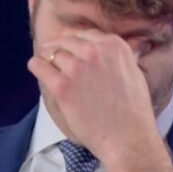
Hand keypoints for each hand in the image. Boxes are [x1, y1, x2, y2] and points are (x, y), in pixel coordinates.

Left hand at [27, 30, 172, 171]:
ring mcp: (76, 68)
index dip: (76, 42)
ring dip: (49, 60)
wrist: (127, 138)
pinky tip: (38, 70)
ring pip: (52, 53)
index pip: (85, 34)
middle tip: (55, 57)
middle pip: (66, 41)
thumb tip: (125, 46)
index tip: (71, 50)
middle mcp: (95, 51)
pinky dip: (37, 67)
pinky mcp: (62, 85)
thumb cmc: (133, 111)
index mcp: (114, 46)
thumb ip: (124, 57)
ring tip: (50, 70)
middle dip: (60, 49)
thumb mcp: (135, 73)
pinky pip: (39, 66)